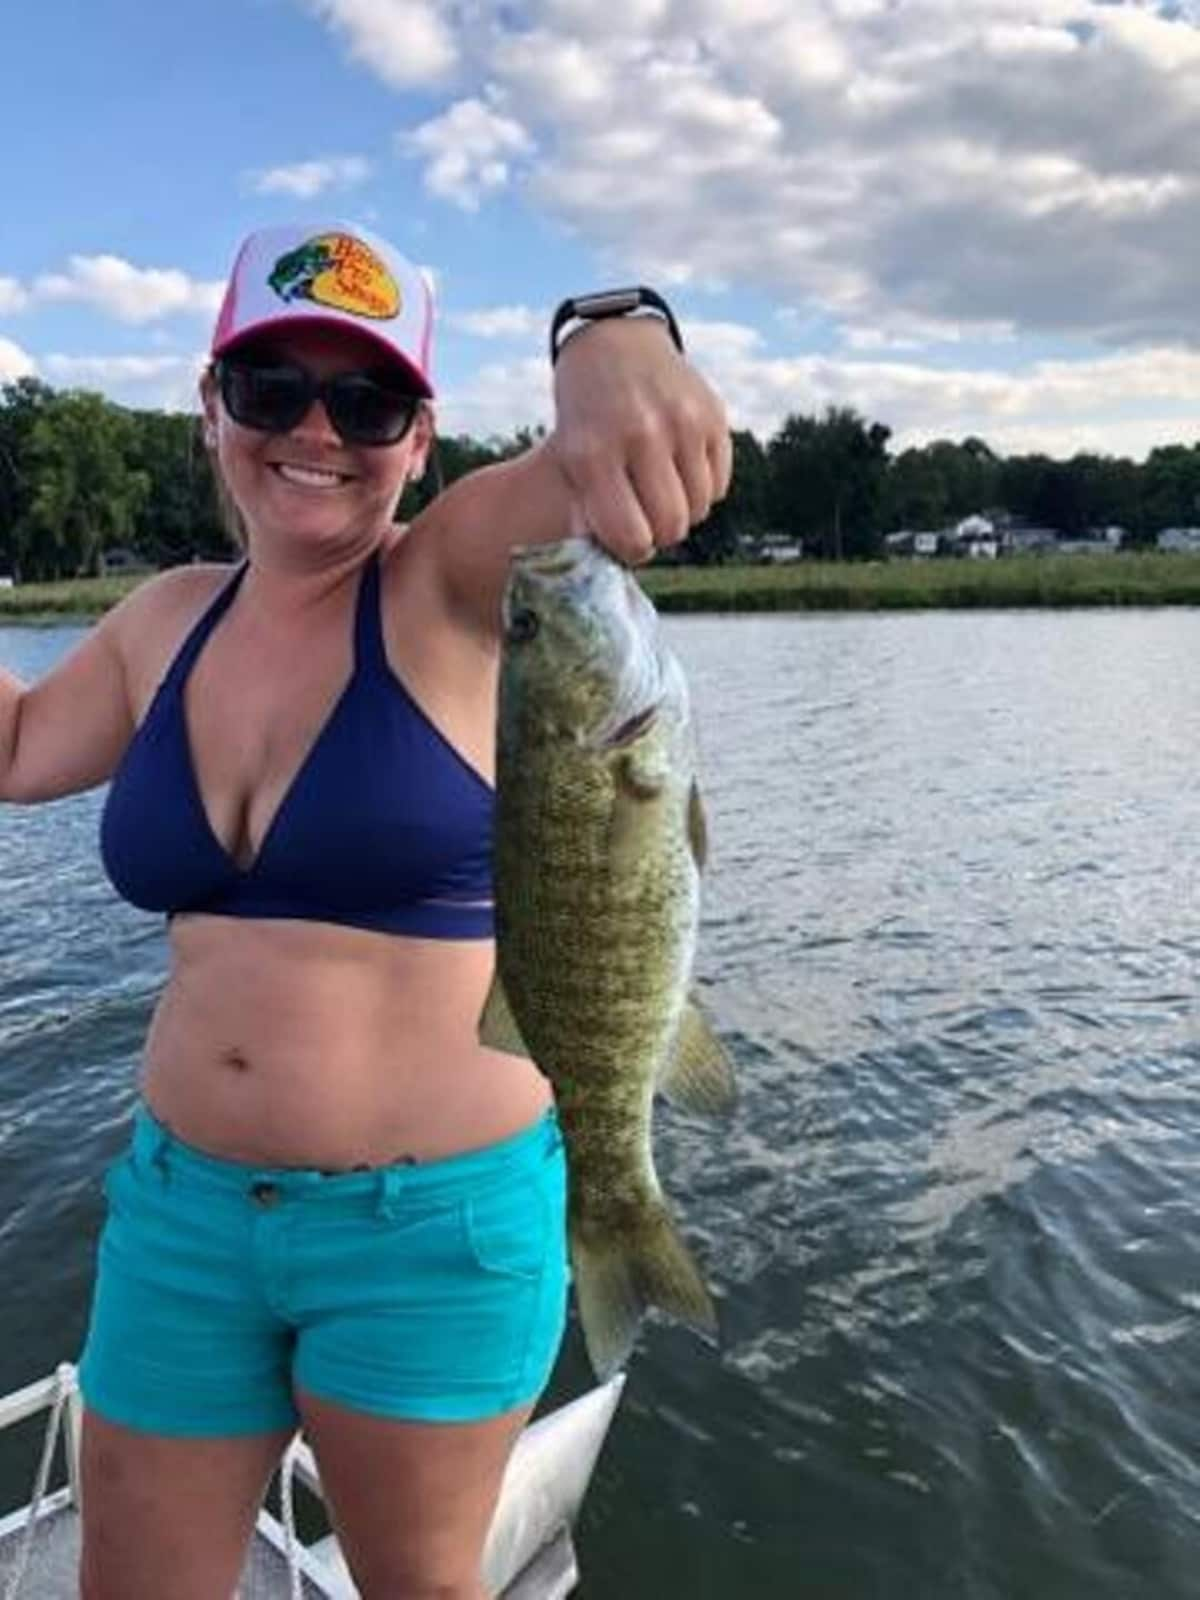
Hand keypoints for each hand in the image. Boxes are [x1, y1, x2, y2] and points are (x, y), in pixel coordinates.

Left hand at [548, 317, 731, 564]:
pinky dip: (702, 488)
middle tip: (647, 519)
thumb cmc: (586, 412)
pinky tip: (680, 469)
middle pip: (671, 527)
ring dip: (682, 511)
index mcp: (594, 452)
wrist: (614, 341)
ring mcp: (682, 422)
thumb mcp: (567, 456)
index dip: (632, 550)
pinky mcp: (713, 415)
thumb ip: (587, 509)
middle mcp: (642, 435)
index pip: (630, 538)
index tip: (628, 539)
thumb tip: (613, 555)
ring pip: (698, 509)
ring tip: (661, 490)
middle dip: (660, 534)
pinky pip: (718, 484)